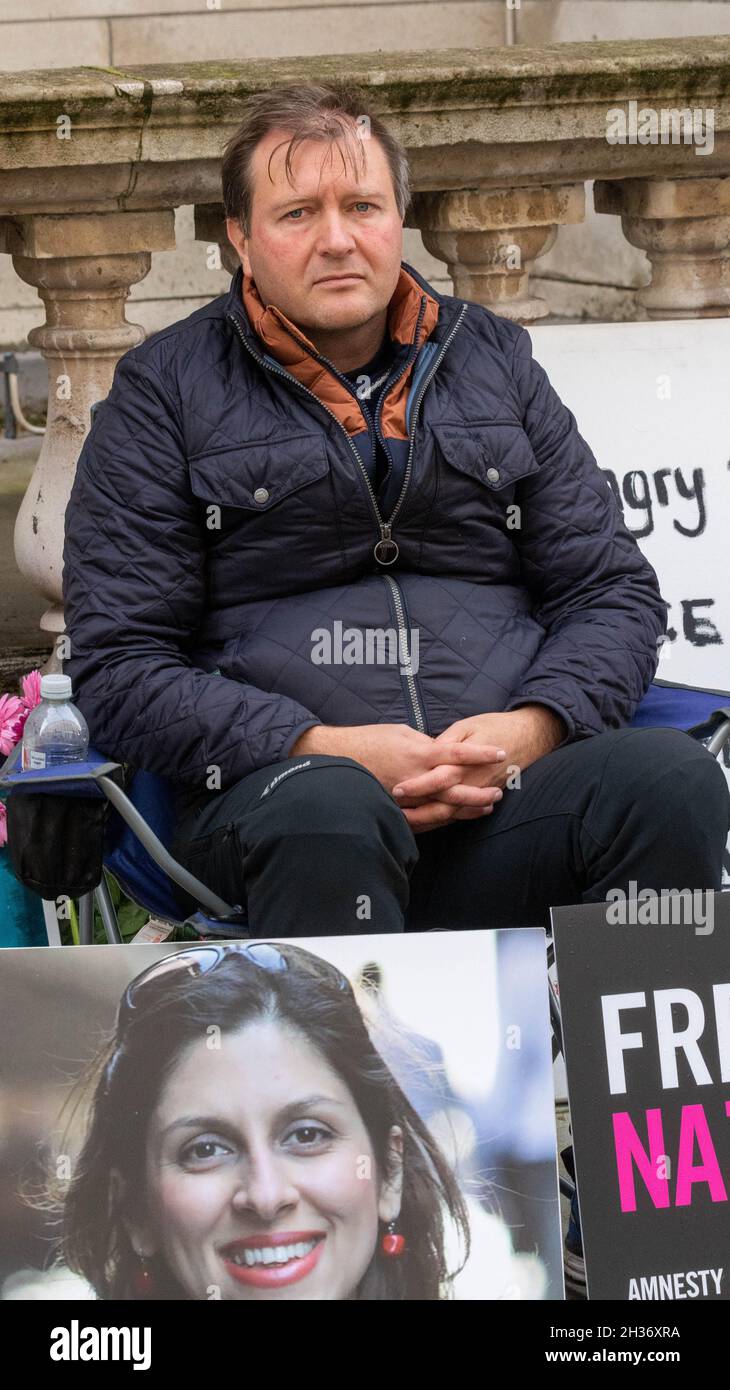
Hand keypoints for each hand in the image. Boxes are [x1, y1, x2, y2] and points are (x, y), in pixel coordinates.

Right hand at [289, 722, 504, 816]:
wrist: (337, 759)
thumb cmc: (369, 741)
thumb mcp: (400, 733)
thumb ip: (426, 744)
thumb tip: (444, 750)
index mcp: (418, 754)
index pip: (457, 754)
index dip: (481, 754)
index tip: (501, 753)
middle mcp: (415, 778)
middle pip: (456, 789)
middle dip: (480, 791)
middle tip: (500, 791)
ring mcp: (407, 798)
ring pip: (444, 808)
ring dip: (468, 808)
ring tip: (487, 806)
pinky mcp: (397, 810)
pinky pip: (426, 819)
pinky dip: (446, 819)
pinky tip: (459, 817)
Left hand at [392, 706, 565, 831]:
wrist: (528, 736)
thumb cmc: (494, 726)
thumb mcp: (467, 726)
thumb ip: (445, 742)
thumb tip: (425, 754)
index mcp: (465, 762)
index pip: (437, 779)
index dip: (416, 786)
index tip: (396, 790)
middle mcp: (472, 782)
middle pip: (442, 804)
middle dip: (419, 812)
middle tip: (396, 815)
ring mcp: (479, 793)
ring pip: (452, 814)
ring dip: (430, 821)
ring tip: (407, 824)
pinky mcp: (484, 796)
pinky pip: (463, 814)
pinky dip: (445, 821)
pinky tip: (427, 825)